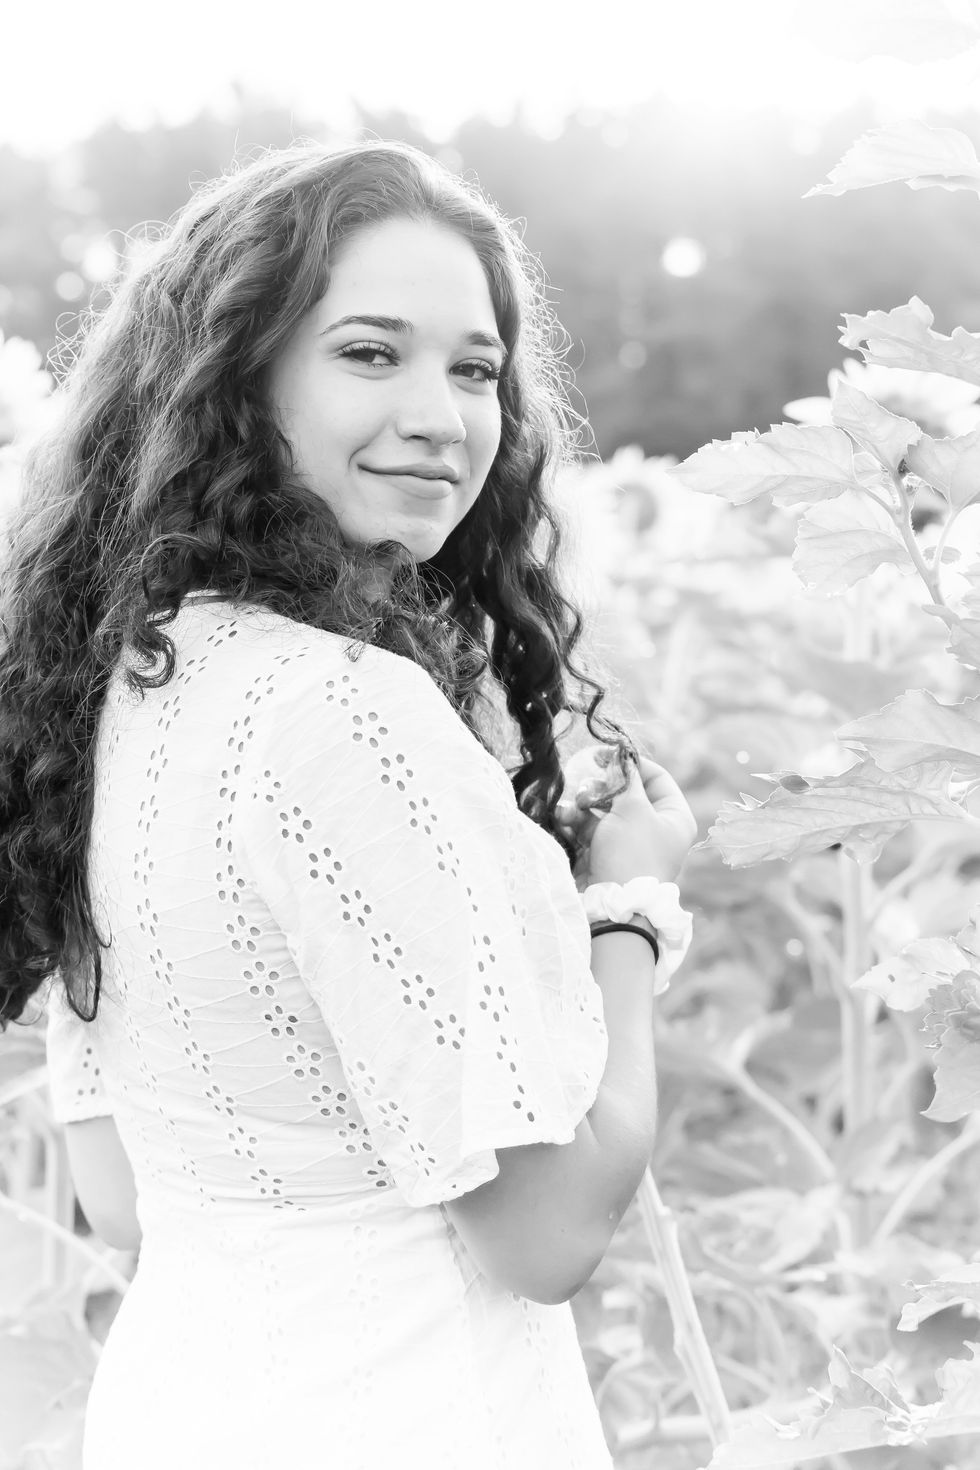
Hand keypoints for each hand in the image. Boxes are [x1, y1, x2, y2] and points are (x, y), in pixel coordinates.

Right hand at [557, 745, 696, 889]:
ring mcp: (629, 843)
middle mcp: (655, 829)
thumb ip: (627, 779)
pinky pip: (591, 829)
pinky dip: (577, 822)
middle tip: (586, 787)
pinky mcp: (606, 854)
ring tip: (573, 808)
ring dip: (585, 804)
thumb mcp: (634, 809)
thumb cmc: (632, 852)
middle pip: (627, 793)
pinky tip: (565, 820)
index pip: (657, 777)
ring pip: (604, 810)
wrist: (614, 905)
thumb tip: (623, 757)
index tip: (605, 755)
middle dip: (602, 787)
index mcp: (673, 817)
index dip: (631, 763)